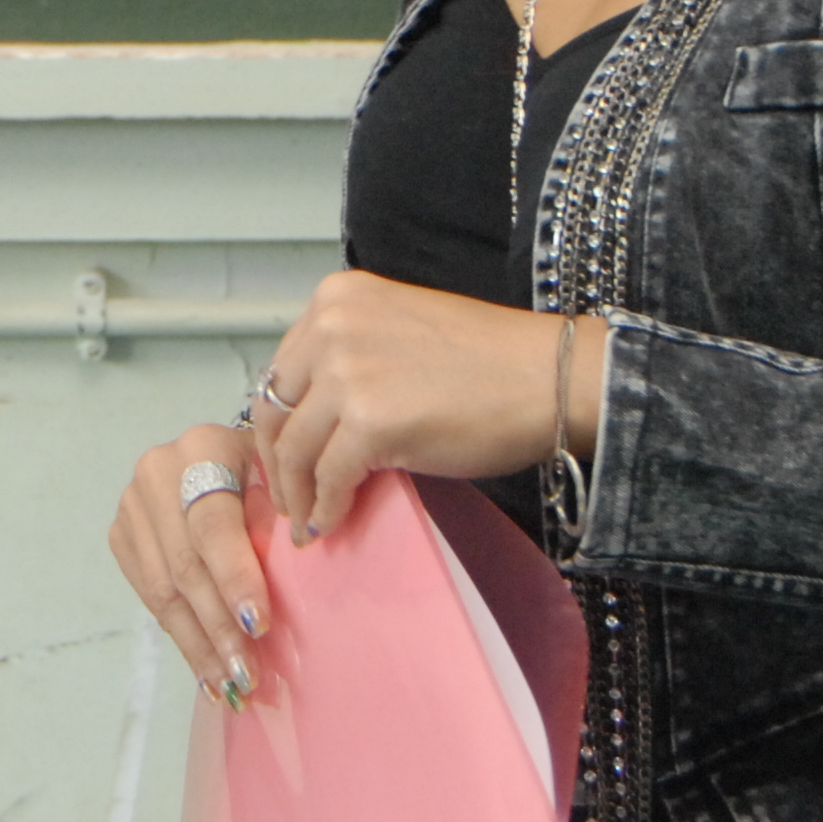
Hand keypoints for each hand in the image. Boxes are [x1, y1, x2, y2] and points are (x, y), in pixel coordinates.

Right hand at [109, 421, 272, 706]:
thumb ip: (287, 509)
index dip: (235, 577)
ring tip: (229, 685)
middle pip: (185, 565)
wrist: (218, 454)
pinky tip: (206, 671)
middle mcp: (155, 474)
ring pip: (164, 591)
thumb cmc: (264, 469)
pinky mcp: (122, 538)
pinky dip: (182, 639)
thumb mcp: (281, 474)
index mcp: (200, 449)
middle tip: (247, 674)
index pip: (212, 525)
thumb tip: (301, 566)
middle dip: (218, 627)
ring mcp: (132, 508)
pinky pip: (151, 599)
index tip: (260, 625)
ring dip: (199, 645)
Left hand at [254, 271, 581, 541]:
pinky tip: (332, 524)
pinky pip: (329, 478)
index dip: (278, 422)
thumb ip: (351, 361)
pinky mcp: (368, 421)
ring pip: (295, 449)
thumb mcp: (398, 334)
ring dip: (298, 494)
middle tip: (288, 498)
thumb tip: (315, 424)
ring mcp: (347, 372)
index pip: (282, 369)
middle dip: (277, 462)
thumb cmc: (490, 360)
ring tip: (308, 521)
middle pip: (275, 408)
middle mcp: (332, 326)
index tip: (283, 456)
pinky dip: (326, 508)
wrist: (548, 377)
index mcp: (336, 297)